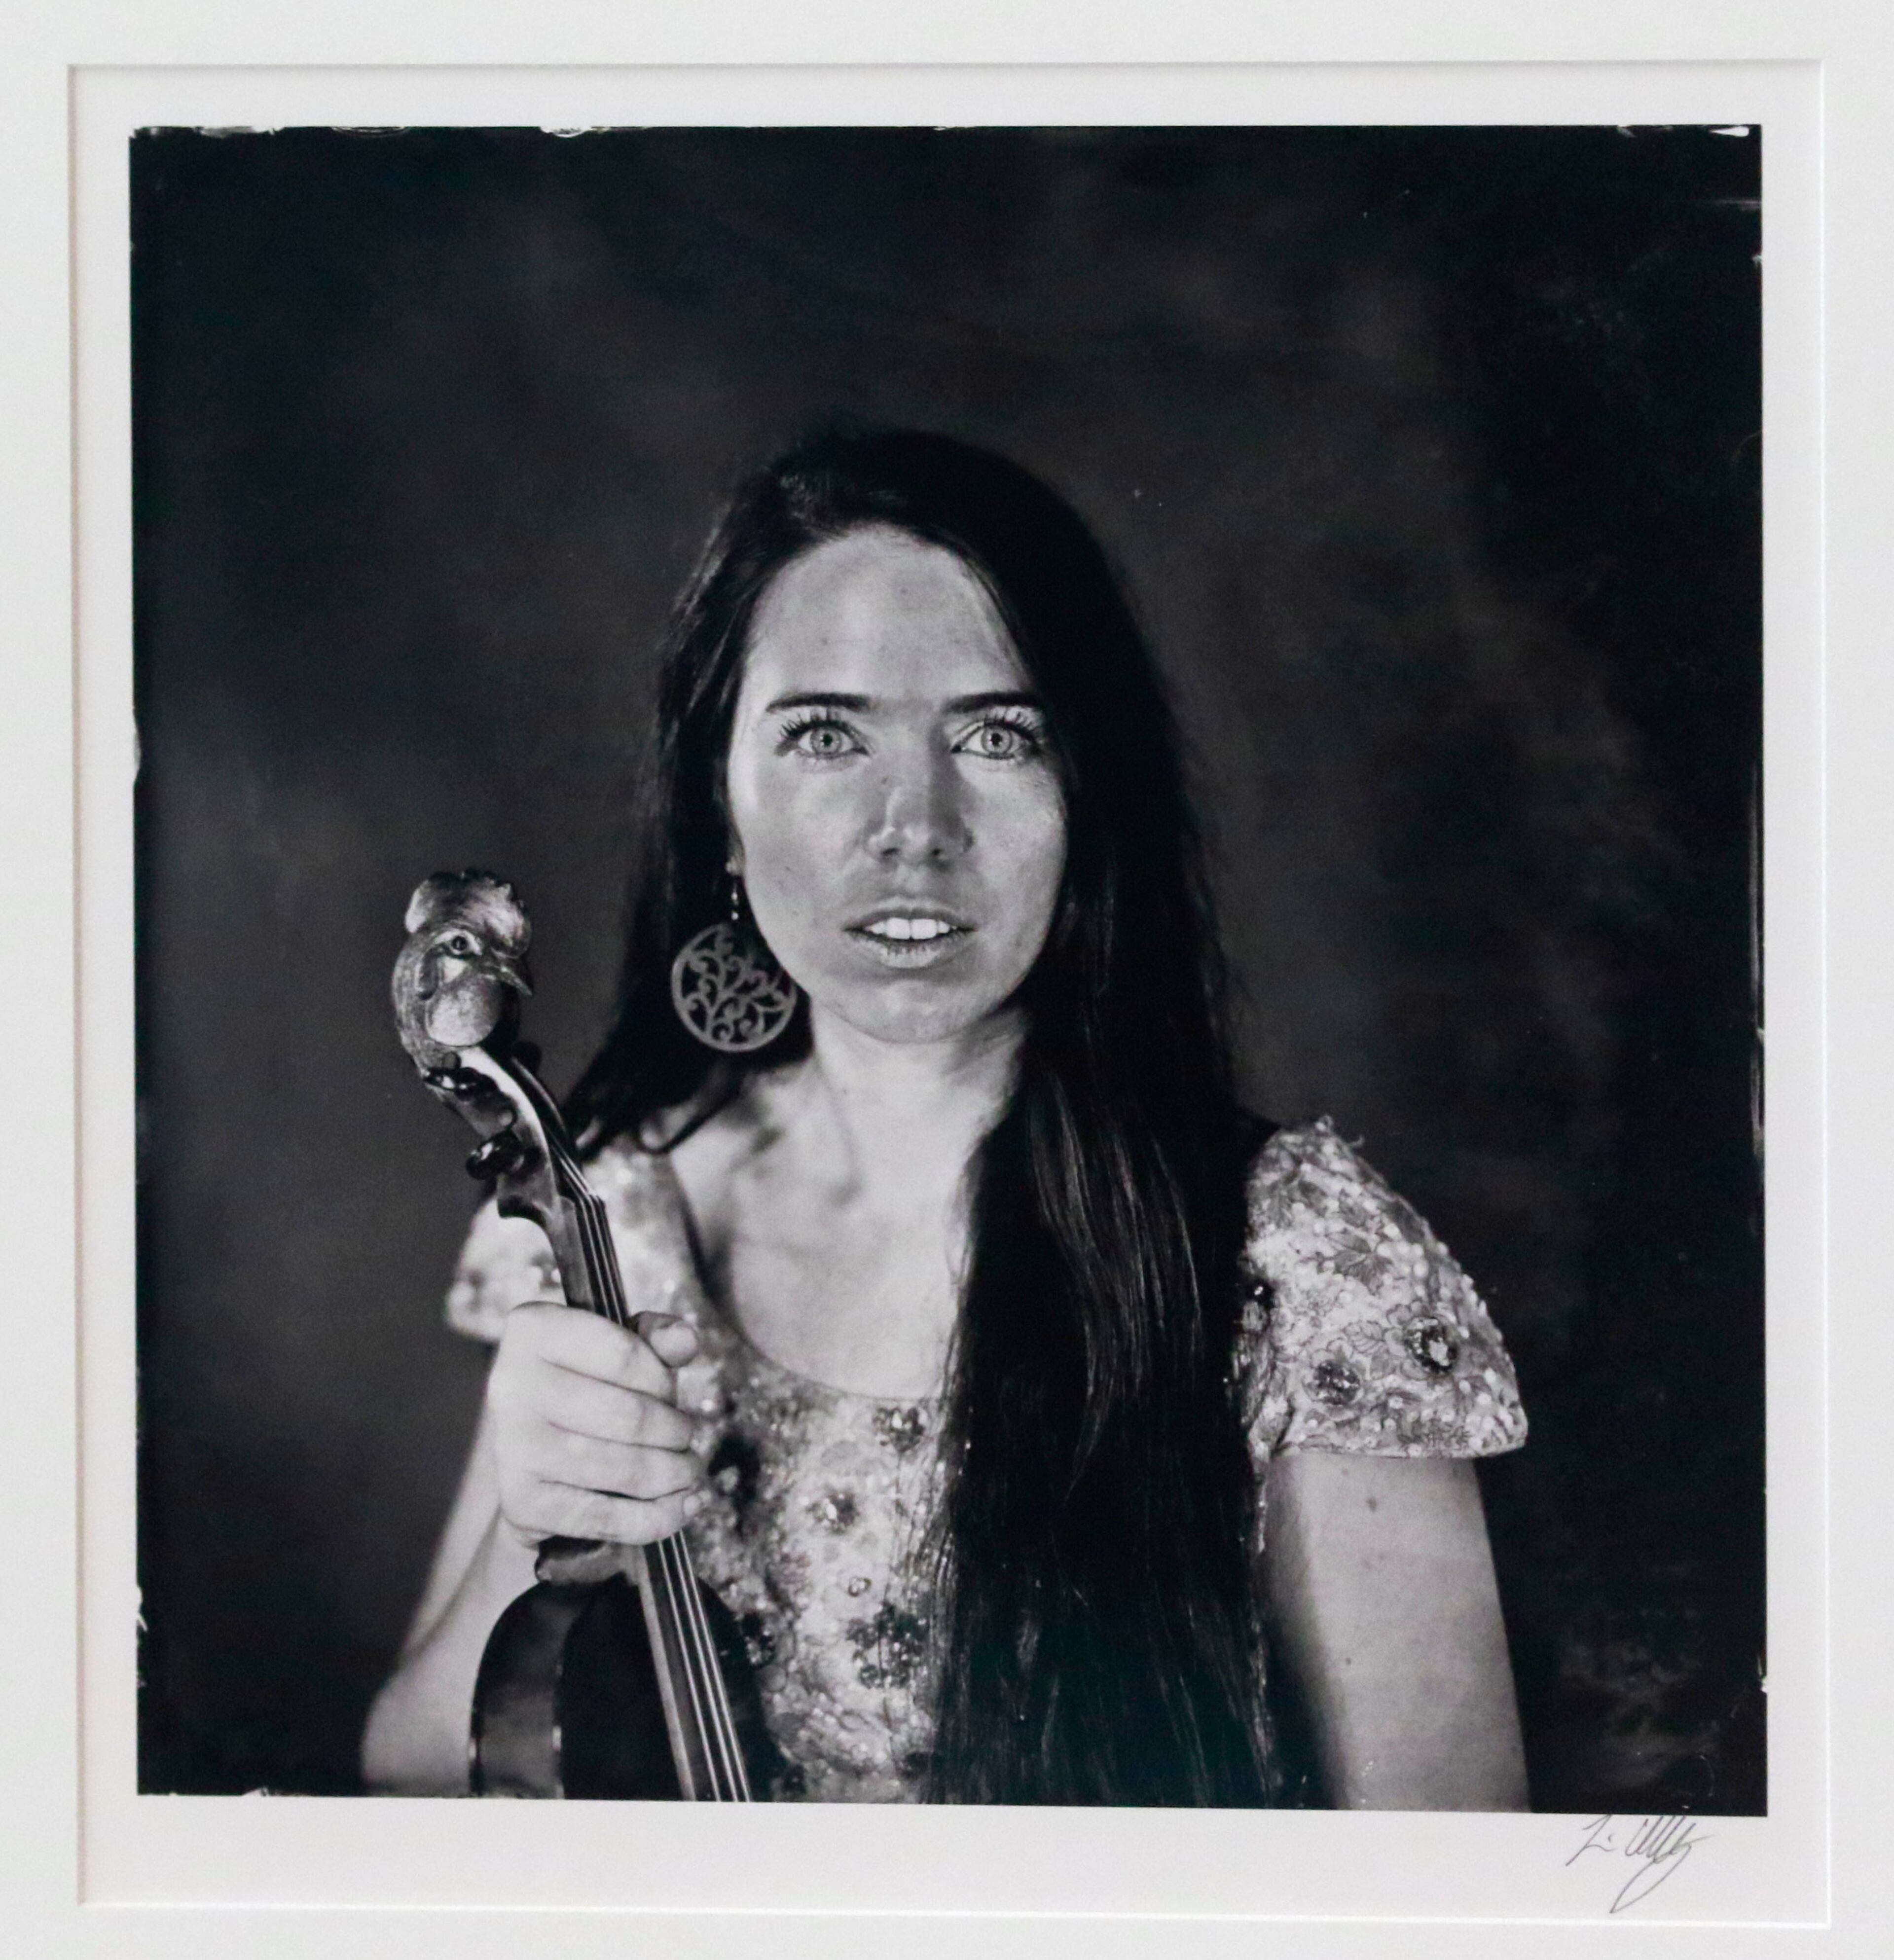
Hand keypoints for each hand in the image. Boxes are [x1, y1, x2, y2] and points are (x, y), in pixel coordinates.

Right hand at [486, 1303, 706, 1547]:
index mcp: (533, 1329)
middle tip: (686, 1437)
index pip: (623, 1354)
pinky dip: (657, 1517)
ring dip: (673, 1473)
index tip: (670, 1393)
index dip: (662, 1378)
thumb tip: (686, 1340)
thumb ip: (655, 1337)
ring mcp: (513, 1447)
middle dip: (674, 1431)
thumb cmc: (587, 1385)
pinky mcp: (522, 1502)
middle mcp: (511, 1384)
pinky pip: (606, 1517)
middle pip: (628, 1416)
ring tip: (687, 1469)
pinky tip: (684, 1505)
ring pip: (622, 1468)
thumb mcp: (618, 1346)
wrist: (533, 1449)